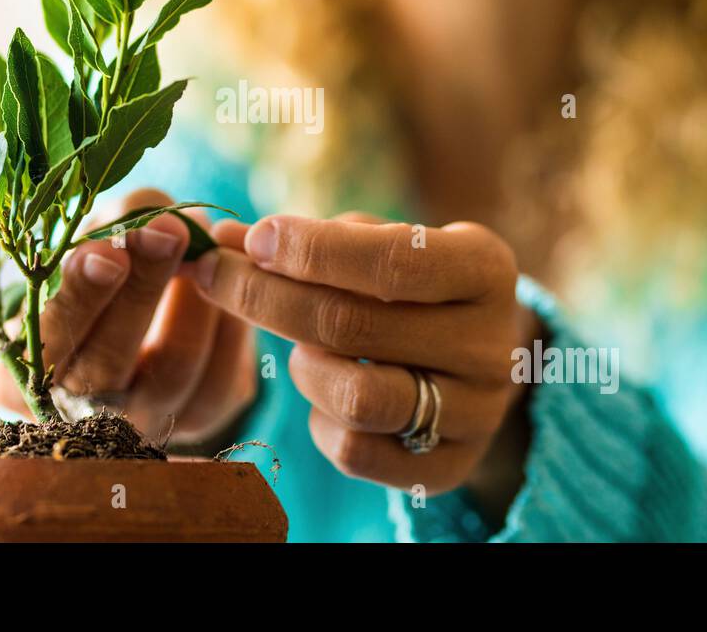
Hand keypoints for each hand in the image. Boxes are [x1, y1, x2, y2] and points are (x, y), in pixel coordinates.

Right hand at [0, 188, 256, 440]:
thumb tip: (154, 212)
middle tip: (167, 233)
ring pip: (173, 369)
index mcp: (30, 371)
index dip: (79, 297)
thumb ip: (113, 225)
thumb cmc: (103, 273)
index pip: (48, 340)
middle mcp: (82, 411)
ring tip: (204, 243)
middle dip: (141, 291)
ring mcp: (144, 422)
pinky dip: (231, 323)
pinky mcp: (201, 418)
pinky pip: (224, 378)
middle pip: (108, 362)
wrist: (145, 322)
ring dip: (193, 299)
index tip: (107, 253)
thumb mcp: (91, 244)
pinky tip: (232, 277)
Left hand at [190, 212, 535, 494]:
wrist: (475, 358)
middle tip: (216, 275)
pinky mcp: (449, 467)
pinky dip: (320, 420)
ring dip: (302, 366)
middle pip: (353, 327)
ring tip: (298, 347)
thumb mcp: (384, 243)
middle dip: (265, 297)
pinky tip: (323, 389)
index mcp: (485, 269)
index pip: (391, 261)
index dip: (310, 250)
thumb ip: (314, 239)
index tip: (252, 238)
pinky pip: (357, 452)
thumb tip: (228, 241)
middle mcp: (490, 345)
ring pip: (356, 398)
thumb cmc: (412, 284)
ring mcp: (476, 413)